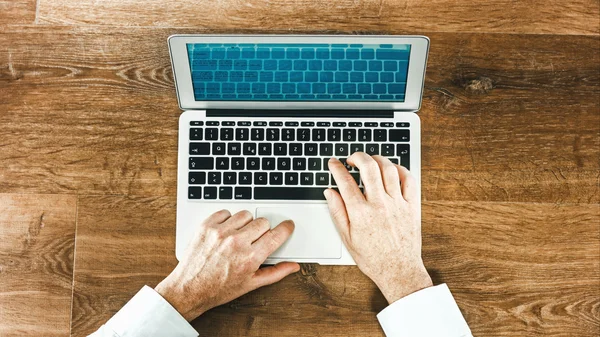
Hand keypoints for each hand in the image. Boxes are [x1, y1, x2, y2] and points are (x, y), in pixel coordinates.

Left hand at [155, 210, 299, 320]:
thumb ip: (276, 272)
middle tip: (254, 240)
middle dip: (262, 230)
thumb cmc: (219, 288)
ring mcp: (221, 232)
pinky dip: (227, 220)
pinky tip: (225, 232)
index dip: (286, 228)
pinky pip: (226, 212)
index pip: (277, 234)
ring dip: (245, 223)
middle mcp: (237, 242)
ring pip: (245, 214)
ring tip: (238, 236)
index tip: (287, 225)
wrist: (189, 288)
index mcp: (251, 257)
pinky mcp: (207, 226)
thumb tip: (293, 266)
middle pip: (263, 222)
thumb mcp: (251, 284)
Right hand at [324, 154, 431, 303]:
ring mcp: (398, 203)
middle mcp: (380, 204)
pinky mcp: (412, 206)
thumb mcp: (347, 238)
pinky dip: (400, 170)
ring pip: (389, 169)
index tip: (333, 163)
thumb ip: (337, 212)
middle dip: (357, 156)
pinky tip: (392, 171)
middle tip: (352, 158)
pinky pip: (409, 179)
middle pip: (369, 167)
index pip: (345, 181)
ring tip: (371, 162)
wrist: (398, 270)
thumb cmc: (373, 258)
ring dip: (378, 159)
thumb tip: (330, 192)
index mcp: (361, 213)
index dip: (336, 168)